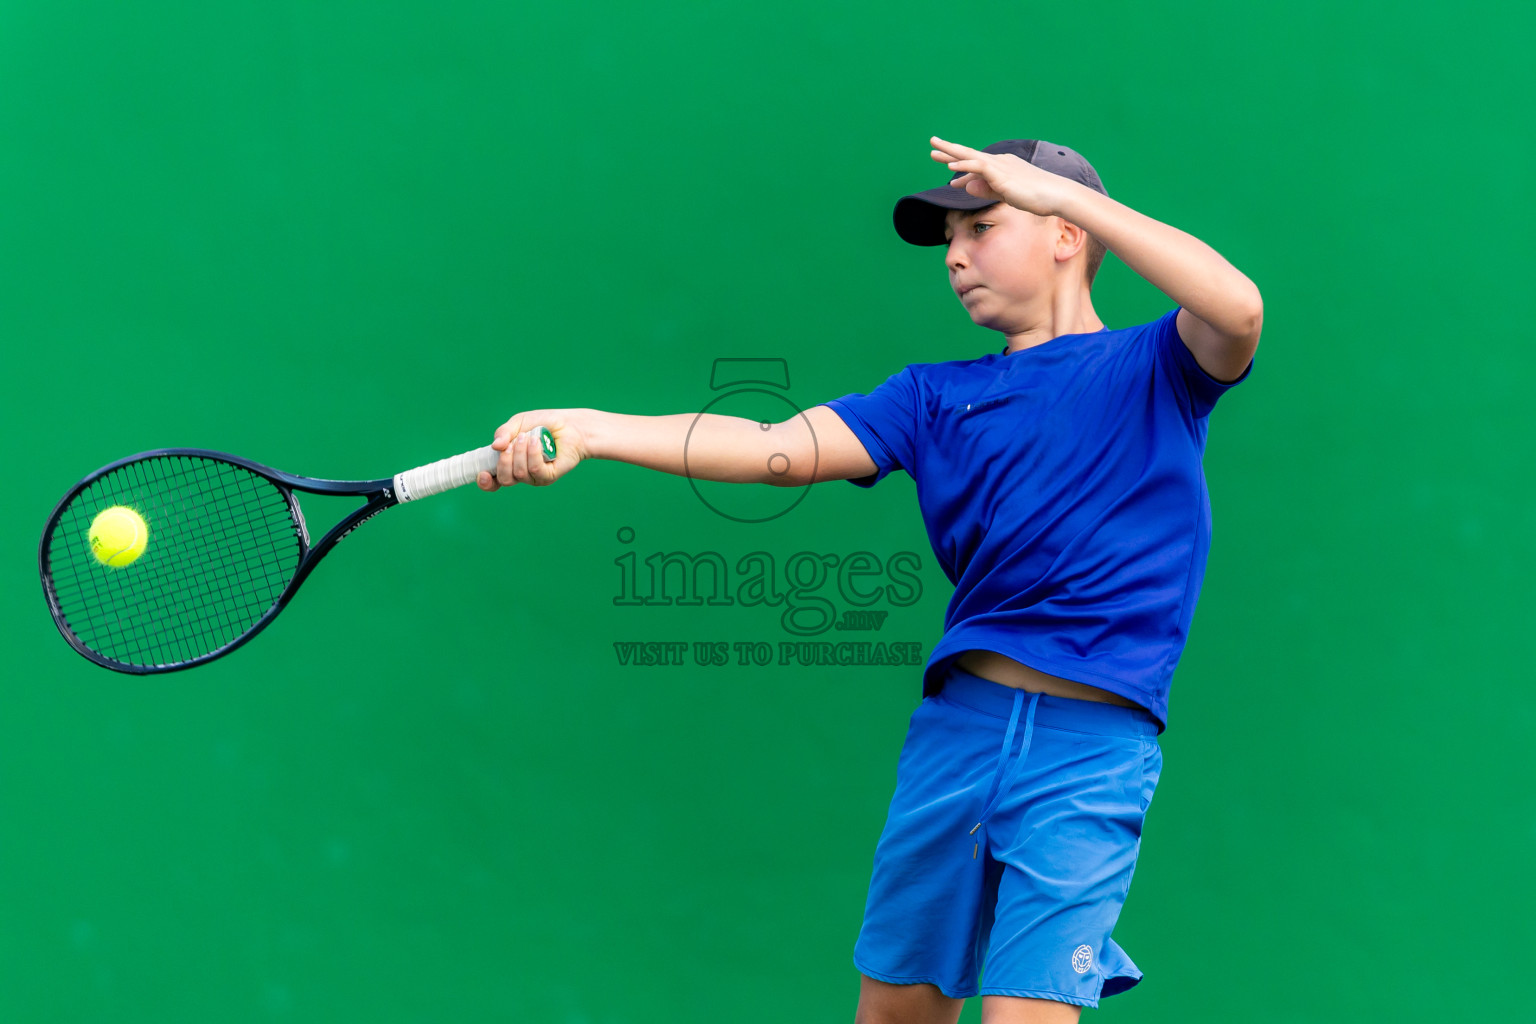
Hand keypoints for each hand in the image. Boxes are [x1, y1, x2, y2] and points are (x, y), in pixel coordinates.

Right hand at [477, 409, 588, 491]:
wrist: (568, 424)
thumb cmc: (543, 423)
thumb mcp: (518, 423)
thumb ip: (504, 432)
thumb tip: (495, 446)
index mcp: (510, 463)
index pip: (494, 481)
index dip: (485, 482)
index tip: (483, 474)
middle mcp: (521, 473)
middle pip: (505, 479)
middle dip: (505, 460)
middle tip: (513, 442)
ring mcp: (535, 477)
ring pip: (519, 473)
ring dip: (520, 452)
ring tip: (529, 437)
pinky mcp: (549, 476)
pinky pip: (535, 470)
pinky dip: (533, 454)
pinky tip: (536, 442)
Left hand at [929, 136, 1073, 217]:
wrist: (1055, 195)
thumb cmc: (1035, 196)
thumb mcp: (1004, 194)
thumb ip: (985, 190)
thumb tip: (966, 187)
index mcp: (1001, 166)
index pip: (976, 164)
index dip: (960, 165)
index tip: (946, 165)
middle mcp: (999, 162)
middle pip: (969, 155)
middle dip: (949, 150)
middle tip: (932, 145)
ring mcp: (1000, 167)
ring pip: (971, 157)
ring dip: (951, 153)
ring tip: (934, 151)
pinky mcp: (1002, 175)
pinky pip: (979, 167)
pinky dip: (964, 166)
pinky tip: (951, 166)